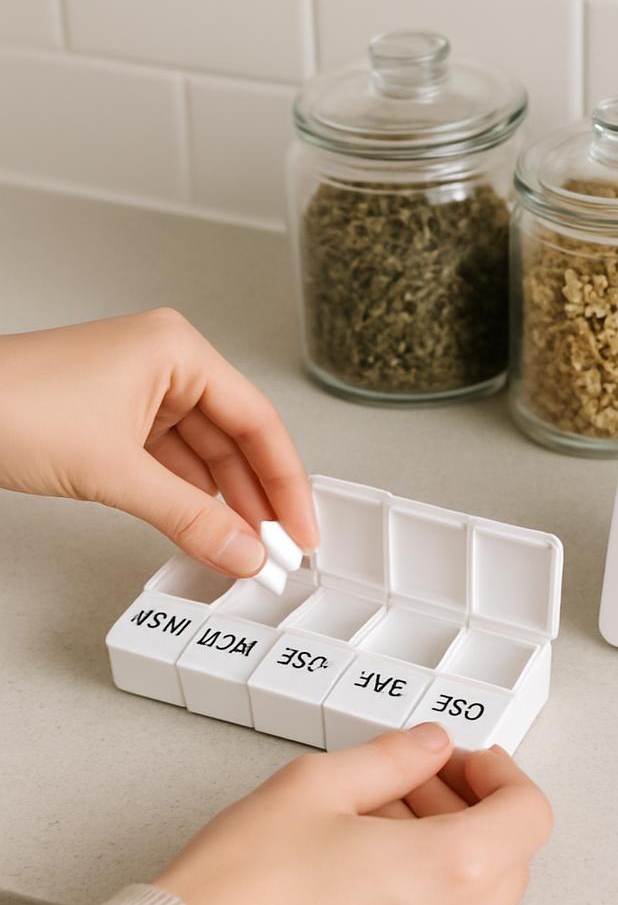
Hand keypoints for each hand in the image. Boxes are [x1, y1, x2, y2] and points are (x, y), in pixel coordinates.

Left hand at [0, 308, 317, 575]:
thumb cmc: (5, 405)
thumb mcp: (113, 471)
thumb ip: (188, 519)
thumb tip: (243, 553)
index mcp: (178, 351)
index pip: (257, 422)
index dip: (285, 482)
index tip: (301, 528)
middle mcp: (166, 366)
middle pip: (235, 441)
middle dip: (256, 499)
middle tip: (280, 549)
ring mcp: (140, 394)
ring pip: (204, 457)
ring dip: (223, 505)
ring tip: (247, 548)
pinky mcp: (116, 422)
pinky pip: (171, 466)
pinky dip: (188, 501)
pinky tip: (207, 531)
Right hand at [154, 724, 552, 904]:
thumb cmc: (244, 888)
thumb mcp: (322, 783)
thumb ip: (396, 756)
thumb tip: (429, 745)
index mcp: (452, 873)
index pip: (529, 812)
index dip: (500, 771)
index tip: (463, 758)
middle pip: (510, 852)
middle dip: (470, 802)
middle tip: (417, 776)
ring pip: (481, 891)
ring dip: (449, 841)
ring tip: (380, 814)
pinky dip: (431, 885)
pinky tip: (371, 859)